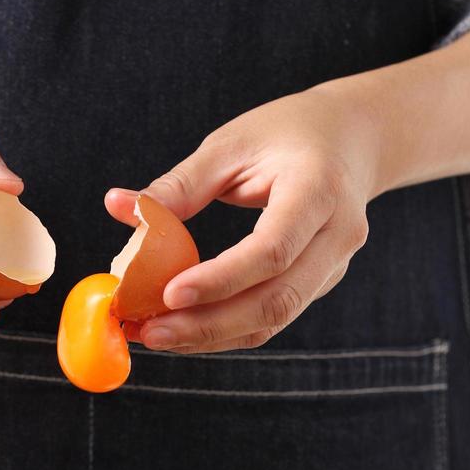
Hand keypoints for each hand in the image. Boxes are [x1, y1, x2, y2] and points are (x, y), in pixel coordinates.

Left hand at [105, 87, 379, 352]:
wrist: (352, 139)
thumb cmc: (286, 133)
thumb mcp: (231, 144)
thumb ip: (178, 184)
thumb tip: (117, 206)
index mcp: (319, 189)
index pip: (272, 249)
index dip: (221, 279)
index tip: (168, 294)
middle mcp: (338, 235)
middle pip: (276, 299)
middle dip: (209, 325)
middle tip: (150, 331)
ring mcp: (334, 265)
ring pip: (275, 319)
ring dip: (213, 336)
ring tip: (156, 335)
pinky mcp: (320, 283)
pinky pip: (273, 317)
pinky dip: (227, 329)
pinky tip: (184, 329)